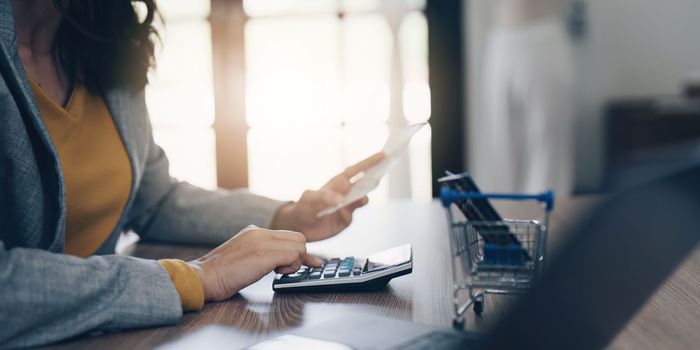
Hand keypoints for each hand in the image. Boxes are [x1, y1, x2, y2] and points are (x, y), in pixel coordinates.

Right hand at [187, 225, 322, 300]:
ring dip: (295, 262)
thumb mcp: (243, 257)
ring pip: (300, 245)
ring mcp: (262, 241)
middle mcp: (260, 232)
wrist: (203, 277)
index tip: (310, 262)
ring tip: (278, 272)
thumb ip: (260, 254)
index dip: (299, 250)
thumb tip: (279, 262)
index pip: (288, 235)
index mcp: (254, 232)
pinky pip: (294, 254)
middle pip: (299, 238)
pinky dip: (292, 266)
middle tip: (285, 270)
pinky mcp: (265, 254)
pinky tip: (277, 273)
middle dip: (299, 256)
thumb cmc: (220, 274)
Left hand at [270, 152, 384, 241]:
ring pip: (362, 198)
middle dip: (375, 175)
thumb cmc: (304, 207)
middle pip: (364, 182)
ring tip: (362, 195)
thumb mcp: (310, 199)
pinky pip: (354, 213)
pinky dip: (352, 212)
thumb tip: (341, 200)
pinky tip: (347, 212)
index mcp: (338, 182)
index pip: (357, 170)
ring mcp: (348, 205)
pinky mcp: (347, 218)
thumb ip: (324, 198)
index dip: (369, 162)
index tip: (382, 155)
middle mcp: (346, 192)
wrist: (300, 227)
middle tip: (385, 169)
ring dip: (364, 195)